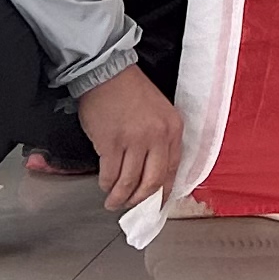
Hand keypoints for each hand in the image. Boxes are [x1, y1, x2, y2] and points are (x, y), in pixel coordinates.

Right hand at [77, 63, 182, 215]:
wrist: (107, 73)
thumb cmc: (131, 92)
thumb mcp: (159, 112)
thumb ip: (161, 141)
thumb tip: (154, 174)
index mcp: (173, 128)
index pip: (173, 170)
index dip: (162, 192)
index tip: (155, 204)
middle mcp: (157, 136)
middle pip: (151, 182)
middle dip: (139, 201)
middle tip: (130, 206)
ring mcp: (134, 140)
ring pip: (129, 183)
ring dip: (120, 197)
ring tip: (113, 201)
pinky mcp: (111, 143)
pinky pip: (110, 175)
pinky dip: (106, 184)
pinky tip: (105, 185)